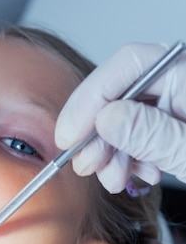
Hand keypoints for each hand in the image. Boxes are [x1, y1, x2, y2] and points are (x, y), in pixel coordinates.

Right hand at [55, 43, 185, 192]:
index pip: (128, 64)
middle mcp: (177, 82)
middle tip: (86, 164)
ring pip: (121, 118)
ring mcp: (173, 105)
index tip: (69, 136)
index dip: (90, 98)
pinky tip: (132, 175)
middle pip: (119, 93)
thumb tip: (105, 119)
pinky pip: (134, 136)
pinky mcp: (169, 128)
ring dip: (107, 153)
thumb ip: (151, 133)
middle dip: (96, 133)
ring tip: (113, 178)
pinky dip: (124, 160)